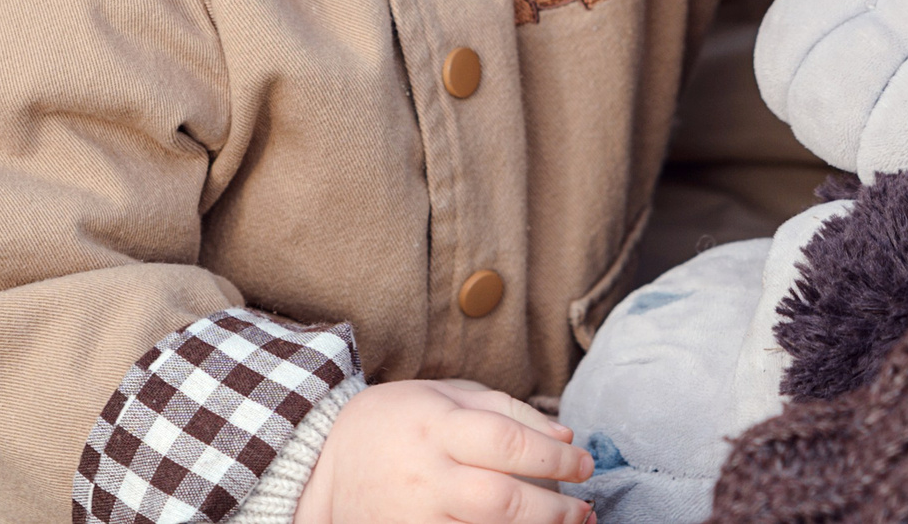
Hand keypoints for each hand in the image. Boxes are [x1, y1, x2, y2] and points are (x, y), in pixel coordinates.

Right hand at [296, 379, 590, 523]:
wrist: (324, 464)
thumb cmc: (396, 422)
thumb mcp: (444, 395)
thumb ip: (506, 409)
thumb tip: (564, 437)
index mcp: (435, 424)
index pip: (506, 440)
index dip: (554, 457)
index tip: (583, 464)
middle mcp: (426, 473)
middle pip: (502, 499)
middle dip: (555, 509)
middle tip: (584, 506)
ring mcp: (416, 515)